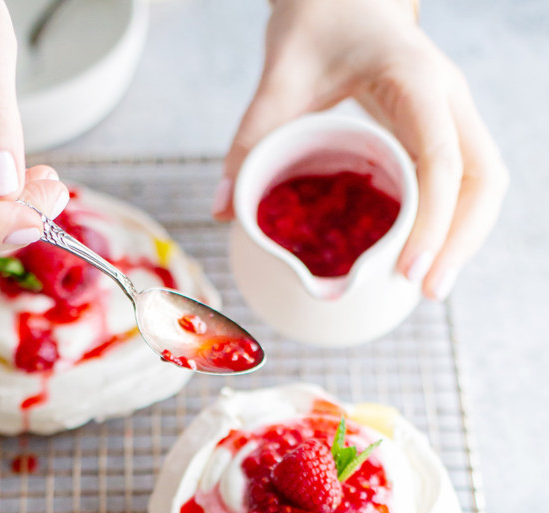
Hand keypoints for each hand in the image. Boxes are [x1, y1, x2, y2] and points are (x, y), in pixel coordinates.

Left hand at [214, 0, 507, 298]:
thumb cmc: (318, 24)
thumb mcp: (279, 76)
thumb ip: (251, 139)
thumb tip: (223, 212)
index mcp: (415, 80)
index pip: (442, 160)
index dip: (433, 222)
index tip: (409, 272)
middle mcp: (446, 98)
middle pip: (483, 178)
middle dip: (461, 240)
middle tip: (427, 292)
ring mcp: (452, 113)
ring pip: (484, 182)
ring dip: (464, 237)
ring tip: (429, 288)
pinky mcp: (444, 129)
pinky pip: (465, 182)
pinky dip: (452, 223)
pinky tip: (424, 258)